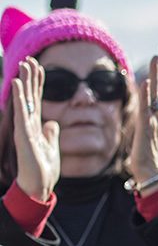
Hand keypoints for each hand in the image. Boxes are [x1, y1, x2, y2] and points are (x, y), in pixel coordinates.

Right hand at [12, 59, 59, 200]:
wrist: (38, 186)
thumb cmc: (43, 169)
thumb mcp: (52, 147)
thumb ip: (51, 133)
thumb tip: (53, 123)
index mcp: (36, 125)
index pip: (37, 99)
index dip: (38, 83)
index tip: (39, 66)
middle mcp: (29, 124)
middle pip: (29, 96)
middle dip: (30, 77)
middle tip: (30, 59)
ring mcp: (25, 128)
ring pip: (24, 100)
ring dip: (24, 82)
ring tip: (24, 65)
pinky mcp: (24, 135)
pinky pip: (21, 112)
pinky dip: (19, 98)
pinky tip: (17, 83)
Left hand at [129, 45, 157, 190]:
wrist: (151, 173)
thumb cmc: (147, 152)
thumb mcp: (145, 128)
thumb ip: (145, 113)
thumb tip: (143, 101)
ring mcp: (154, 121)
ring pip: (156, 93)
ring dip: (156, 74)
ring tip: (156, 57)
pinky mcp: (146, 130)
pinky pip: (146, 110)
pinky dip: (147, 96)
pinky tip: (146, 83)